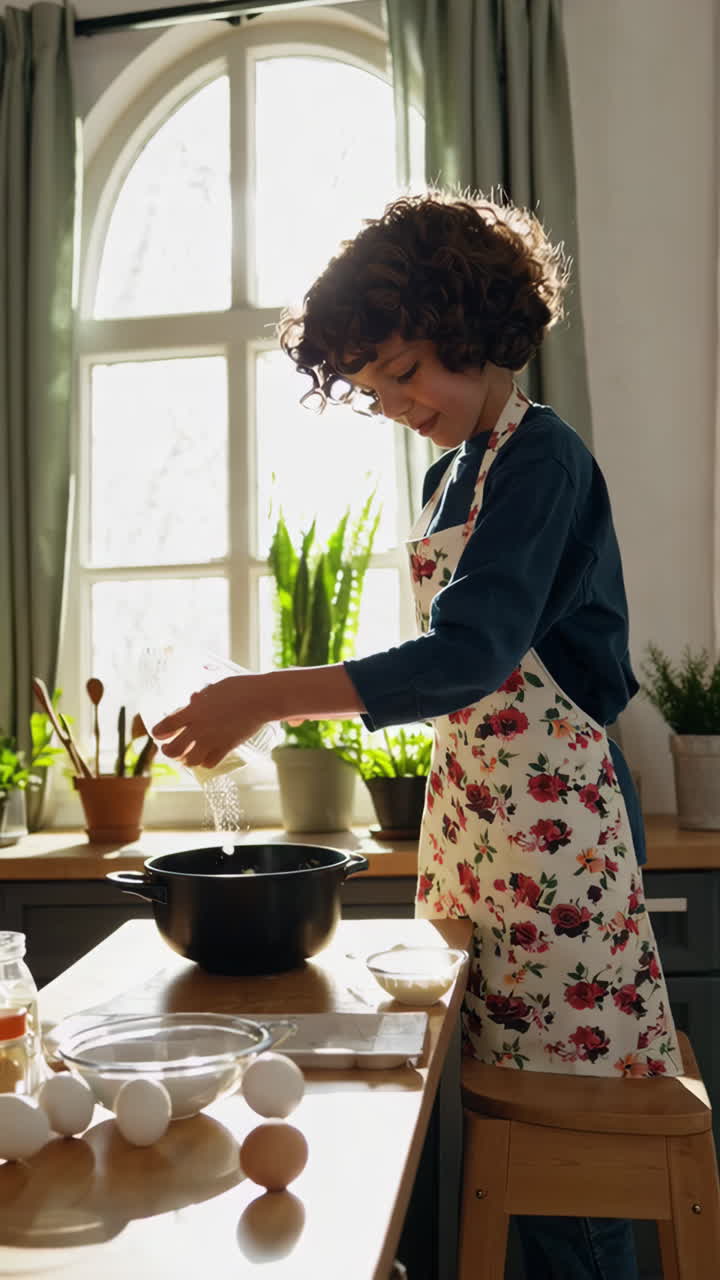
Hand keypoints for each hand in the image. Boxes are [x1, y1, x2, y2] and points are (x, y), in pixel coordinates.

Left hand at [151, 676, 270, 769]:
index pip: (166, 726)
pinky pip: (210, 763)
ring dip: (186, 759)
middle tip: (169, 748)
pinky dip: (204, 762)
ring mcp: (213, 740)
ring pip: (190, 761)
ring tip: (186, 755)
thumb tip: (192, 702)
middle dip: (168, 751)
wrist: (260, 699)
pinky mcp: (227, 747)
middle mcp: (200, 728)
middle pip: (174, 750)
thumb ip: (200, 699)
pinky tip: (205, 756)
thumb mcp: (213, 689)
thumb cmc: (238, 688)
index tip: (158, 734)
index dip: (158, 732)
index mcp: (193, 711)